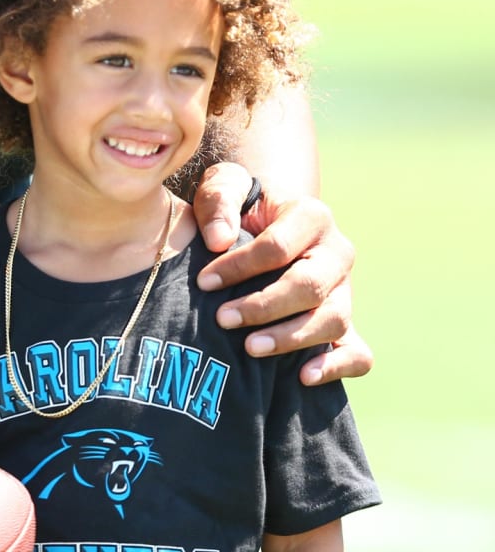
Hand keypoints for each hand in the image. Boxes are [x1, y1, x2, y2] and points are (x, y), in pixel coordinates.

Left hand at [192, 165, 372, 384]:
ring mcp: (346, 290)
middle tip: (224, 319)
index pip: (278, 246)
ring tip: (250, 348)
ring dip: (291, 338)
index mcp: (312, 216)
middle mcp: (337, 253)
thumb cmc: (239, 205)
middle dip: (265, 306)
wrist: (261, 223)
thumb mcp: (223, 186)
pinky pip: (358, 353)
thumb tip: (219, 240)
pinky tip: (303, 376)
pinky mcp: (346, 322)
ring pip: (333, 320)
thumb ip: (219, 201)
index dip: (239, 267)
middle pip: (310, 286)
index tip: (204, 282)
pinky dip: (337, 367)